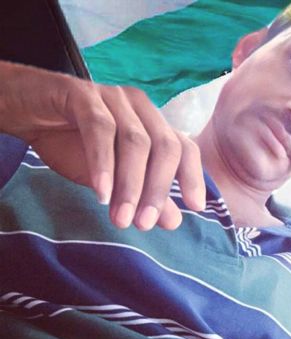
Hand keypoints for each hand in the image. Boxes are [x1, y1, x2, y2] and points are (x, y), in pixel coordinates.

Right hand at [0, 60, 205, 229]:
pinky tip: (101, 193)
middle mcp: (140, 107)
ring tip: (122, 218)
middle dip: (158, 189)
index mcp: (153, 123)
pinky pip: (99, 129)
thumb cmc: (74, 143)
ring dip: (130, 184)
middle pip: (165, 147)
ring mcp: (113, 97)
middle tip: (144, 224)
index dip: (193, 176)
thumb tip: (174, 221)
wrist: (26, 114)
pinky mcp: (82, 94)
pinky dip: (103, 164)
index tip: (196, 208)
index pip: (185, 148)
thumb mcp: (113, 178)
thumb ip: (144, 196)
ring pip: (135, 141)